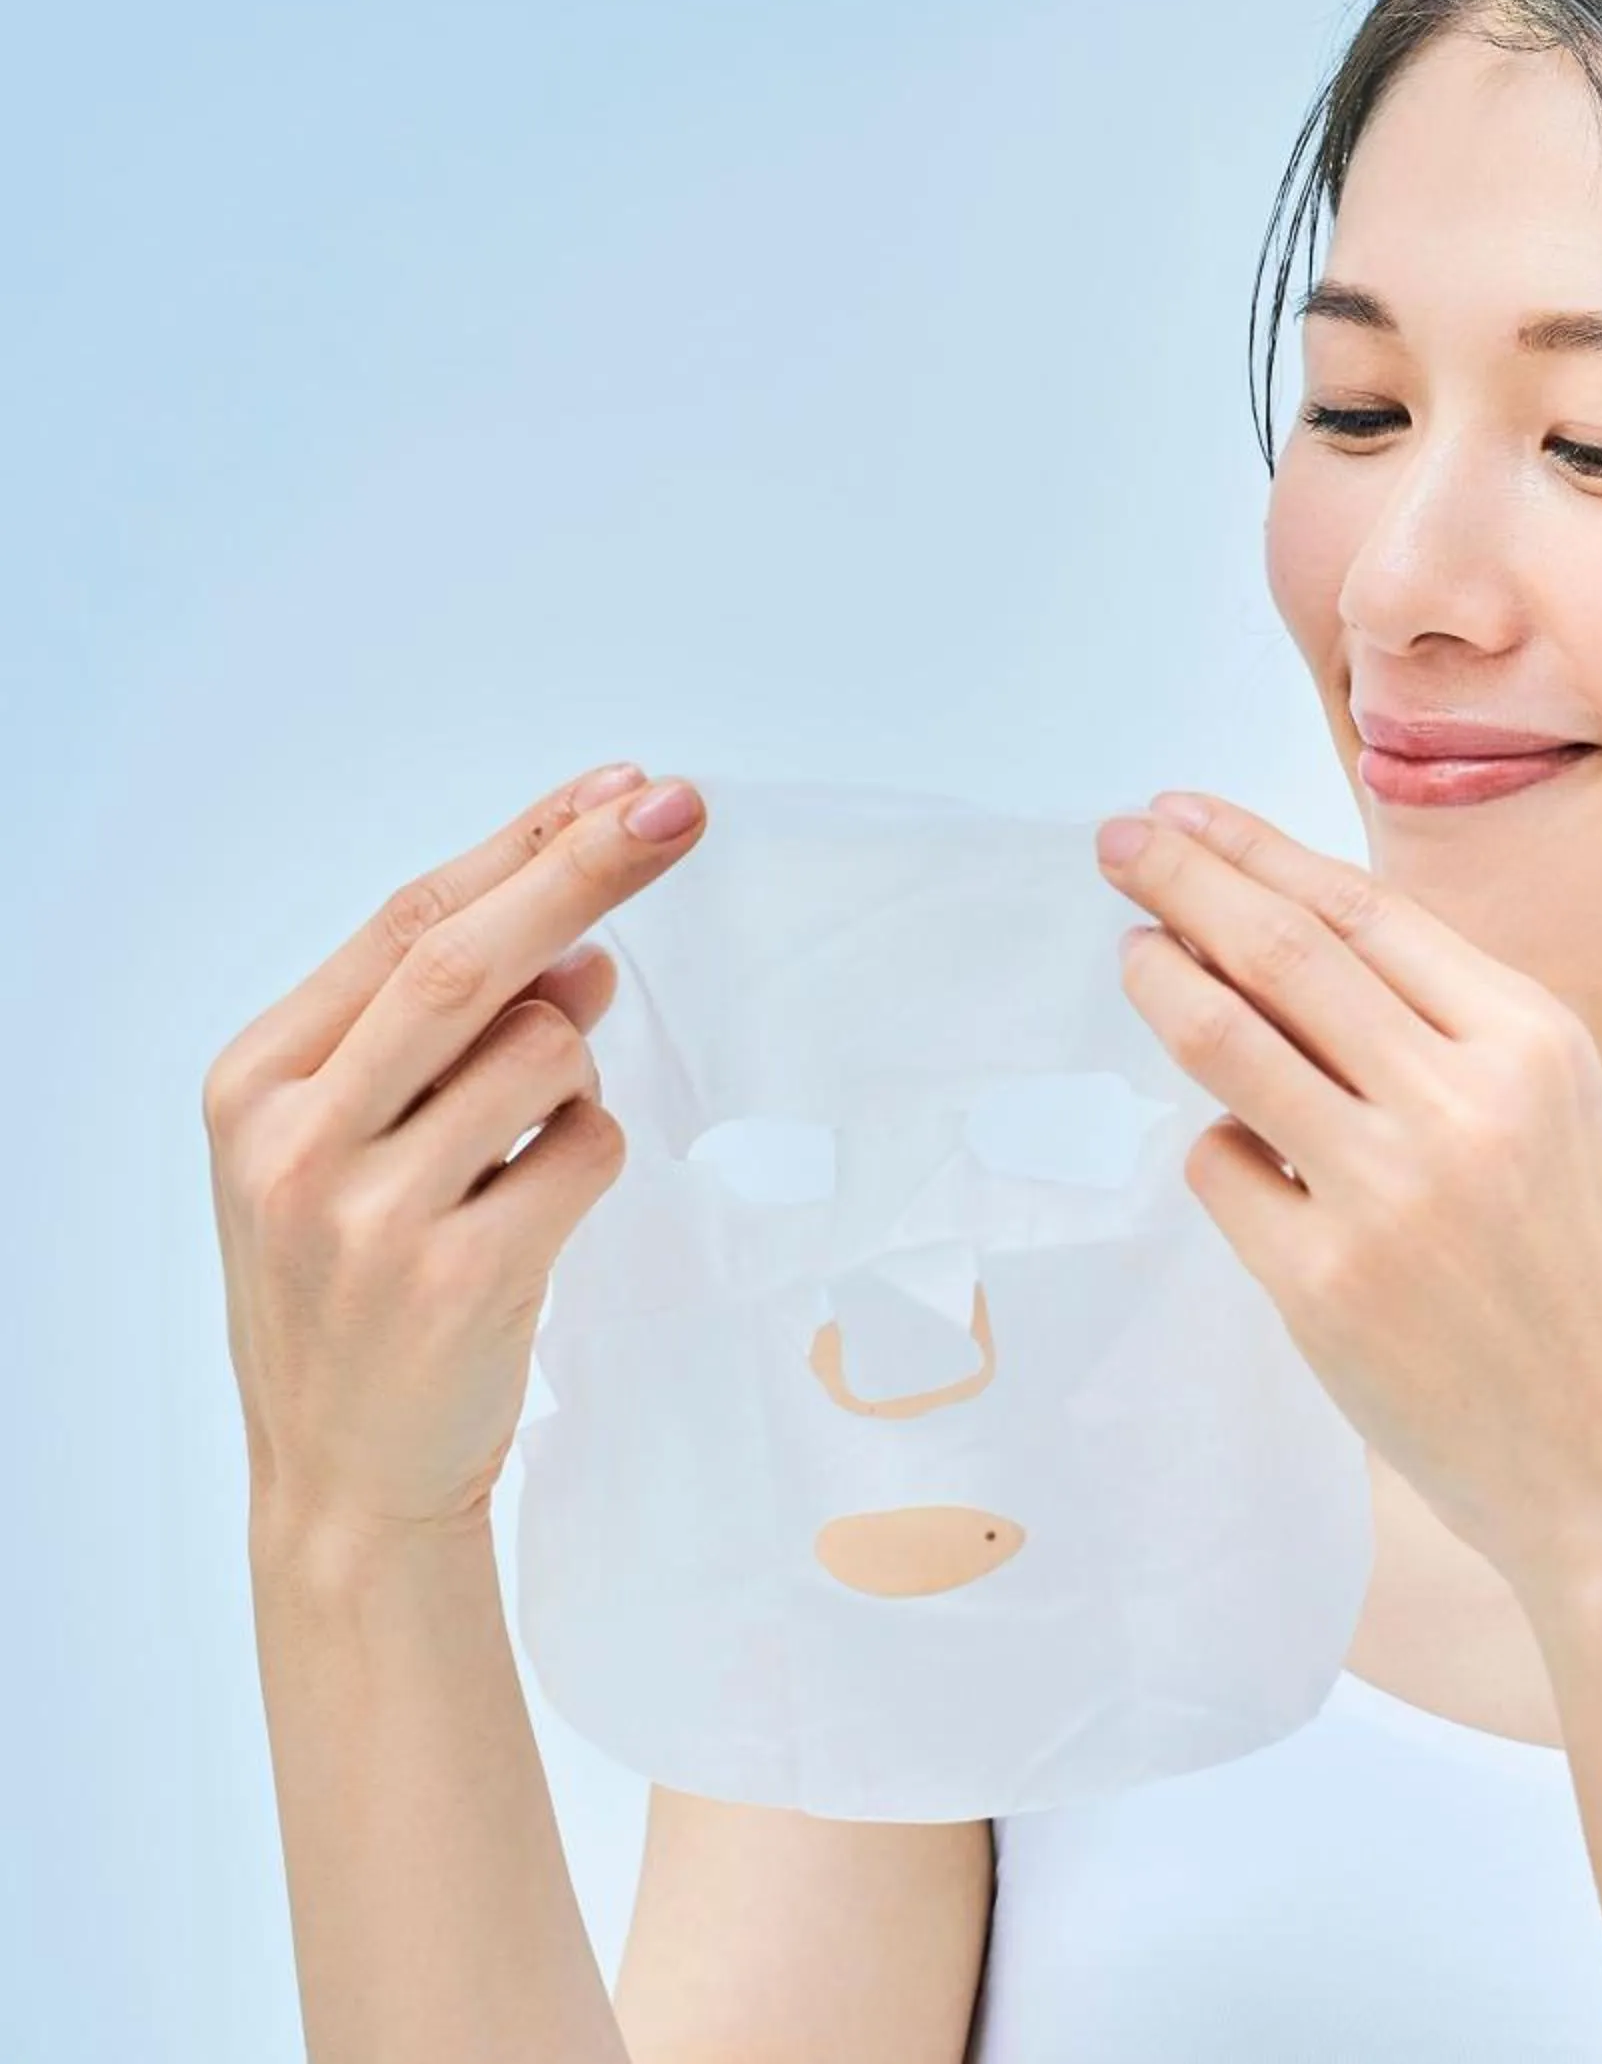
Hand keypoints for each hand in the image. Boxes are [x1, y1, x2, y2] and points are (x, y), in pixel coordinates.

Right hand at [202, 763, 709, 1554]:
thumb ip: (444, 1042)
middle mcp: (296, 1136)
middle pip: (467, 956)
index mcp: (255, 1081)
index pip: (406, 921)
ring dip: (579, 1071)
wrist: (343, 1483)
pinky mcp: (458, 1275)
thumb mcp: (356, 1152)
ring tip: (522, 1151)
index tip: (620, 786)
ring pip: (543, 1051)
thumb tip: (582, 950)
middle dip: (584, 867)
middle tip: (679, 805)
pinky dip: (593, 1152)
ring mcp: (371, 1210)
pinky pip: (587, 1148)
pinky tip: (537, 1212)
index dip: (524, 845)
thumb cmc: (359, 1298)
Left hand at [1095, 788, 1601, 1603]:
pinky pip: (1221, 1170)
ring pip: (1228, 1040)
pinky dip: (1216, 1147)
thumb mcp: (1555, 1122)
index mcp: (1536, 1044)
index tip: (1182, 815)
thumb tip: (1276, 937)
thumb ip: (1444, 1033)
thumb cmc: (1576, 1287)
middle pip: (1283, 951)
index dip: (1257, 851)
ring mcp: (1390, 1193)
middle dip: (1182, 880)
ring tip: (1130, 952)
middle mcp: (1468, 1101)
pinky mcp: (1324, 1284)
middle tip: (1115, 842)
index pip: (1364, 911)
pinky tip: (1245, 1162)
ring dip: (1160, 981)